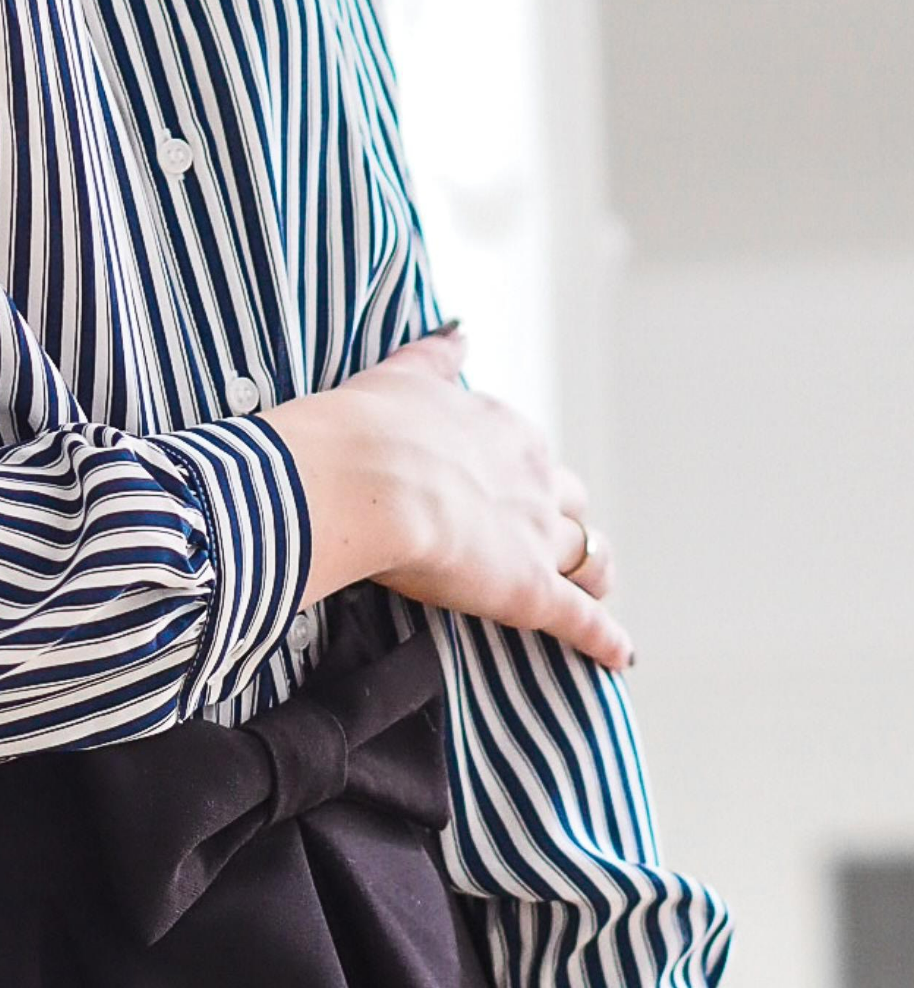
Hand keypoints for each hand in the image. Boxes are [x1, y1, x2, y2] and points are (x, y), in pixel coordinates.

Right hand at [262, 329, 631, 669]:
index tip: (513, 494)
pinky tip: (620, 655)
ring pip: (589, 558)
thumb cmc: (370, 427)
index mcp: (505, 433)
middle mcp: (535, 479)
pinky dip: (604, 639)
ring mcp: (538, 536)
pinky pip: (582, 620)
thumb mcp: (405, 375)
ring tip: (594, 593)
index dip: (524, 482)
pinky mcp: (532, 590)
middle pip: (571, 507)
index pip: (531, 460)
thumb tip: (457, 332)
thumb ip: (435, 355)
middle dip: (568, 525)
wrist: (366, 476)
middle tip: (558, 546)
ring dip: (592, 575)